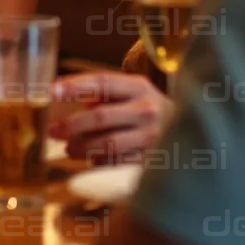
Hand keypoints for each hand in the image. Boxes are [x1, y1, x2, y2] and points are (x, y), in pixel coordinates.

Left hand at [50, 72, 171, 164]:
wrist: (193, 132)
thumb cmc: (147, 110)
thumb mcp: (132, 93)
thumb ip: (104, 95)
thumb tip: (70, 102)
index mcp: (138, 86)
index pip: (102, 82)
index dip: (75, 86)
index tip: (51, 91)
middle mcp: (147, 109)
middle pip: (100, 116)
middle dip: (71, 125)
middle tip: (53, 131)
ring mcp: (152, 137)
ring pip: (107, 144)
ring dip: (82, 147)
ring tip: (68, 149)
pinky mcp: (153, 160)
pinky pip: (118, 162)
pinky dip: (100, 161)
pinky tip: (91, 160)